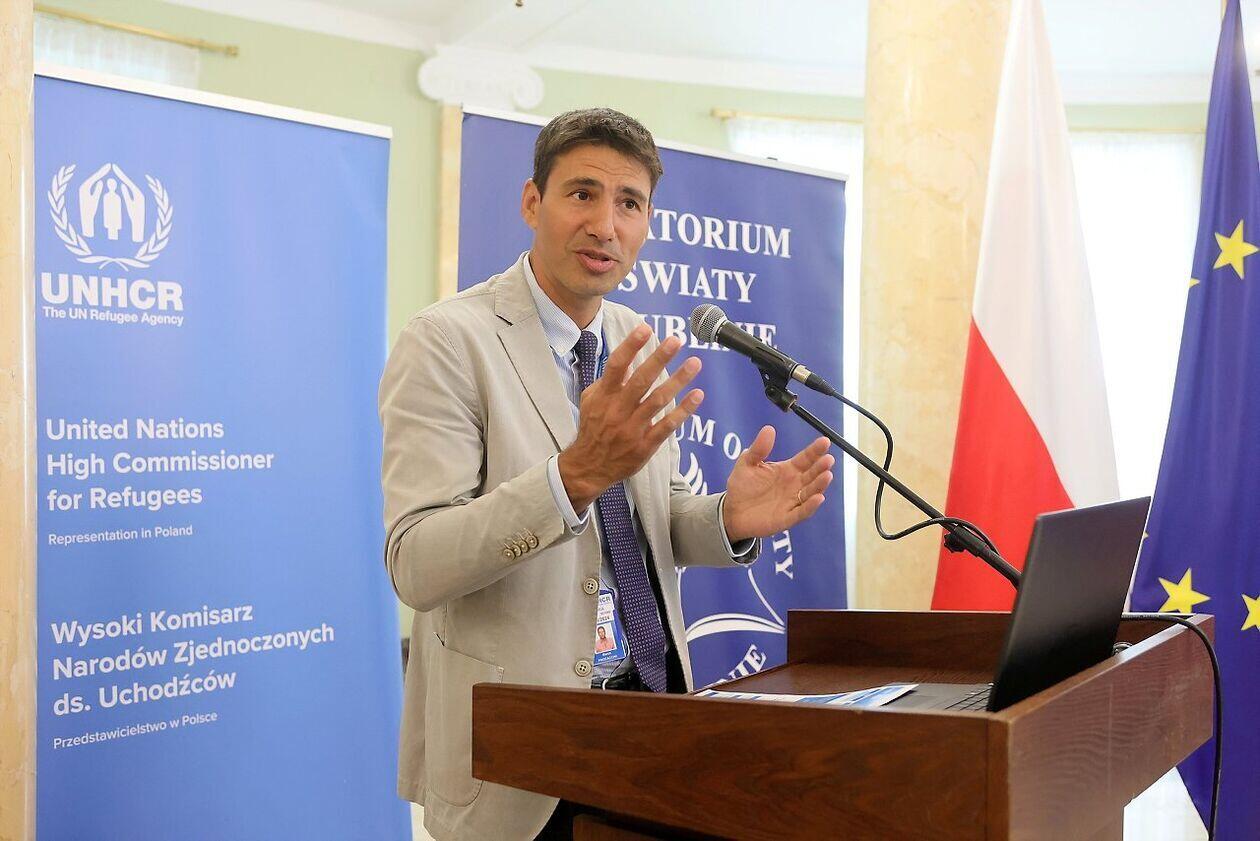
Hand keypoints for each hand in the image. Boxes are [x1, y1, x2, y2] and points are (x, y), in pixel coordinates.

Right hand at [558, 325, 703, 510]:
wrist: (589, 467)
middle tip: (676, 340)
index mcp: (604, 397)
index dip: (631, 346)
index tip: (646, 328)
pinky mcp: (645, 445)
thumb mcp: (592, 400)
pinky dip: (683, 411)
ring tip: (695, 363)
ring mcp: (633, 428)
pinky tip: (697, 395)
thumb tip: (627, 359)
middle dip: (659, 358)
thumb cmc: (593, 428)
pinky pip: (667, 426)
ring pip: (658, 401)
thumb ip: (609, 380)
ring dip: (678, 381)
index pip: (616, 366)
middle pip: (641, 380)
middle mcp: (618, 410)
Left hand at [722, 427, 833, 542]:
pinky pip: (802, 512)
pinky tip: (818, 498)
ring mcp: (792, 501)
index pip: (806, 458)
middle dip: (821, 467)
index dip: (816, 450)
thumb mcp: (747, 463)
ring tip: (827, 475)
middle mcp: (794, 485)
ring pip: (811, 492)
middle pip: (812, 475)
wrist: (731, 511)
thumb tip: (769, 429)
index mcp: (787, 470)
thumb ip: (759, 448)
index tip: (825, 441)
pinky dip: (811, 506)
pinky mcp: (787, 518)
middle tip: (828, 459)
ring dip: (820, 485)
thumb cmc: (741, 486)